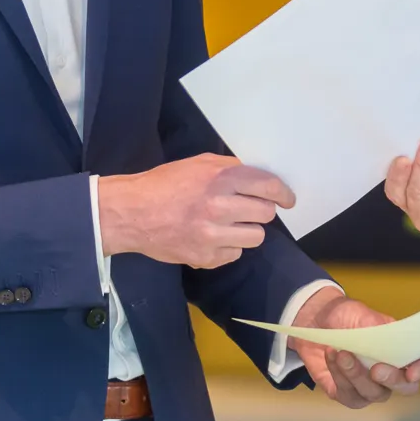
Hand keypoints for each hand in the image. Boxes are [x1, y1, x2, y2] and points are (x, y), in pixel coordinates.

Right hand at [96, 154, 294, 269]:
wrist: (132, 212)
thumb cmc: (164, 184)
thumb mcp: (198, 164)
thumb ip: (230, 168)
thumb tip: (258, 178)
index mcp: (221, 178)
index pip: (269, 187)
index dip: (283, 194)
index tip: (287, 200)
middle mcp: (220, 205)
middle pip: (266, 213)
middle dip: (261, 211)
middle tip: (247, 210)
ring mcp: (213, 234)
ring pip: (256, 237)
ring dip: (247, 230)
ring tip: (229, 224)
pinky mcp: (205, 256)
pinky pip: (235, 254)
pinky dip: (228, 246)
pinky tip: (212, 237)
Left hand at [288, 287, 419, 408]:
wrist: (318, 321)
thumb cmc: (348, 317)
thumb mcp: (367, 316)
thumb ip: (383, 331)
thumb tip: (394, 343)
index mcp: (406, 351)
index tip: (412, 371)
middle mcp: (393, 373)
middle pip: (405, 388)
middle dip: (391, 379)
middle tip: (375, 368)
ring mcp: (372, 387)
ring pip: (373, 393)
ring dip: (356, 374)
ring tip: (342, 352)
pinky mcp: (349, 394)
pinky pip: (349, 395)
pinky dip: (339, 376)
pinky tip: (332, 357)